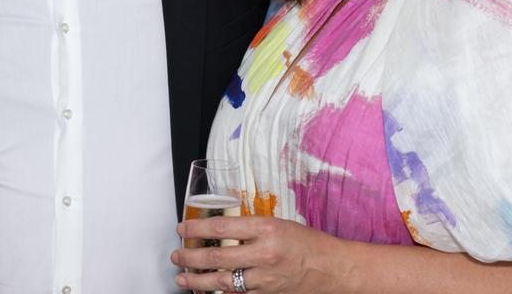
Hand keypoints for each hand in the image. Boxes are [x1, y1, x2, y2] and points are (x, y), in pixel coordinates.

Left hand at [172, 215, 350, 293]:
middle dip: (191, 256)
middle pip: (217, 256)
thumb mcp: (279, 224)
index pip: (222, 226)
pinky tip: (206, 292)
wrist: (334, 269)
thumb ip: (251, 227)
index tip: (182, 228)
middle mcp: (264, 253)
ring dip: (198, 280)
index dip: (196, 228)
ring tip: (182, 277)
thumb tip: (221, 228)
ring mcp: (265, 278)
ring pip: (222, 281)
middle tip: (177, 255)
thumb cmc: (308, 244)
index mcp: (266, 228)